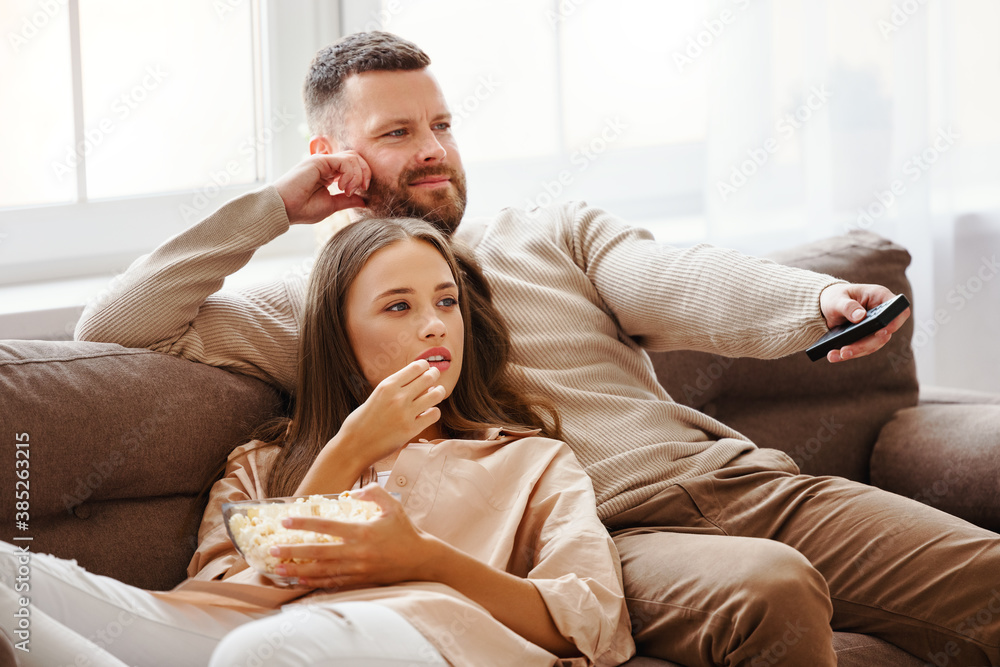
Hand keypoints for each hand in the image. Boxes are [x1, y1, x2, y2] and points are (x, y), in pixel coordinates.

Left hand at [272, 485, 433, 587]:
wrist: (420, 560)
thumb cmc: (405, 531)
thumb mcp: (393, 506)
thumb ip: (374, 493)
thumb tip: (353, 492)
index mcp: (362, 532)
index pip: (327, 527)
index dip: (304, 524)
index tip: (286, 521)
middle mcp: (356, 552)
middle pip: (318, 552)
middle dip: (293, 551)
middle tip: (272, 550)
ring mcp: (357, 569)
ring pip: (322, 570)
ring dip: (298, 569)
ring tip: (278, 569)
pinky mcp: (359, 580)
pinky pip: (332, 582)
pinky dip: (314, 581)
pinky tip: (300, 579)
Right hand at [274, 152, 370, 224]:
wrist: (284, 209)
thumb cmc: (302, 209)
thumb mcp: (331, 205)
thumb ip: (347, 201)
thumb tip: (364, 201)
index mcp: (329, 174)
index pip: (353, 166)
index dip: (363, 176)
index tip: (363, 191)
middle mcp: (326, 165)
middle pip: (356, 158)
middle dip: (365, 172)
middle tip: (363, 188)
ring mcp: (322, 161)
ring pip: (352, 157)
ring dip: (357, 174)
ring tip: (348, 190)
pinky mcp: (319, 160)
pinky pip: (344, 160)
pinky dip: (350, 173)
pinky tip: (341, 187)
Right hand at [292, 360, 445, 496]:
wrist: (353, 446)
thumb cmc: (361, 421)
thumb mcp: (375, 396)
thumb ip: (394, 389)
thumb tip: (418, 381)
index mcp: (387, 385)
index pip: (416, 367)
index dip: (425, 366)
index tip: (426, 368)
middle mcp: (398, 397)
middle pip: (429, 377)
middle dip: (434, 375)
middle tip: (435, 377)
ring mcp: (406, 414)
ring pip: (436, 394)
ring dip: (439, 392)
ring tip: (436, 393)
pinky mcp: (411, 430)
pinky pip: (434, 414)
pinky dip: (434, 412)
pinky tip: (429, 413)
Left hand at [818, 283, 910, 362]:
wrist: (828, 306)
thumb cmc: (836, 296)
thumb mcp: (837, 299)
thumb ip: (847, 306)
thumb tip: (860, 316)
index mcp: (880, 297)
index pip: (898, 310)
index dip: (894, 323)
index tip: (880, 332)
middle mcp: (882, 314)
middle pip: (884, 334)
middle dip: (865, 344)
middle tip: (845, 351)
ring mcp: (876, 328)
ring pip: (873, 345)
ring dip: (855, 352)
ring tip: (835, 355)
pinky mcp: (867, 338)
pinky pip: (862, 349)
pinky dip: (849, 354)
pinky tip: (834, 356)